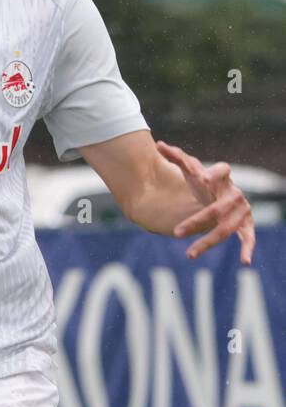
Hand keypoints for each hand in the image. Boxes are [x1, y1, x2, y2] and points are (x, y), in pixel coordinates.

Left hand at [158, 141, 255, 263]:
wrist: (218, 194)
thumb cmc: (202, 181)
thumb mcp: (190, 170)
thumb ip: (177, 157)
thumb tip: (159, 145)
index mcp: (222, 177)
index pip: (223, 170)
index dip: (215, 173)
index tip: (203, 178)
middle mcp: (234, 193)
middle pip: (217, 208)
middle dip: (196, 221)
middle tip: (175, 232)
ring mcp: (242, 210)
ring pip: (225, 228)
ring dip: (207, 241)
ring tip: (189, 254)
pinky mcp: (246, 224)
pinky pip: (248, 238)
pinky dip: (248, 249)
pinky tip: (245, 262)